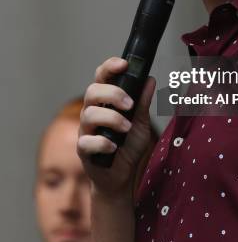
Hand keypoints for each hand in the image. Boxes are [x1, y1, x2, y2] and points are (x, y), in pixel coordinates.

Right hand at [77, 57, 154, 198]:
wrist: (121, 176)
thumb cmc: (128, 145)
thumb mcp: (141, 122)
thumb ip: (143, 102)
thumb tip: (150, 79)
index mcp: (104, 101)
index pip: (101, 77)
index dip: (110, 67)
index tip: (124, 64)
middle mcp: (92, 112)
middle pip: (92, 91)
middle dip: (112, 93)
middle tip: (130, 104)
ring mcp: (85, 130)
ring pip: (89, 114)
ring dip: (112, 119)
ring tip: (127, 128)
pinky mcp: (83, 150)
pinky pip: (87, 142)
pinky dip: (103, 143)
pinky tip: (114, 147)